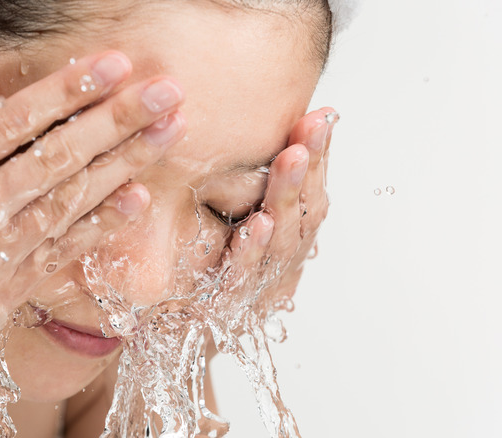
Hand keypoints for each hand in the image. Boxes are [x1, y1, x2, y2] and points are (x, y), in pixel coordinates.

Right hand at [0, 50, 185, 407]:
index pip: (11, 123)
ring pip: (69, 202)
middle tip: (167, 91)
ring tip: (169, 131)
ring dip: (125, 164)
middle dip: (117, 120)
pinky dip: (101, 226)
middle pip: (55, 159)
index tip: (113, 64)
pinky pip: (60, 253)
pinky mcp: (2, 293)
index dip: (67, 90)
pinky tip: (139, 197)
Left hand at [219, 107, 335, 317]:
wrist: (177, 323)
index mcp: (289, 236)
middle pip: (305, 212)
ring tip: (292, 159)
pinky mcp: (228, 303)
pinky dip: (252, 249)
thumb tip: (270, 131)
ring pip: (283, 240)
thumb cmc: (211, 263)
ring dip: (287, 197)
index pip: (311, 192)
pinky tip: (258, 223)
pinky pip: (244, 275)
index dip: (320, 156)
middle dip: (309, 167)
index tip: (324, 116)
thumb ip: (257, 184)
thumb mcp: (234, 218)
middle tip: (312, 128)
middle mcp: (283, 259)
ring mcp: (260, 282)